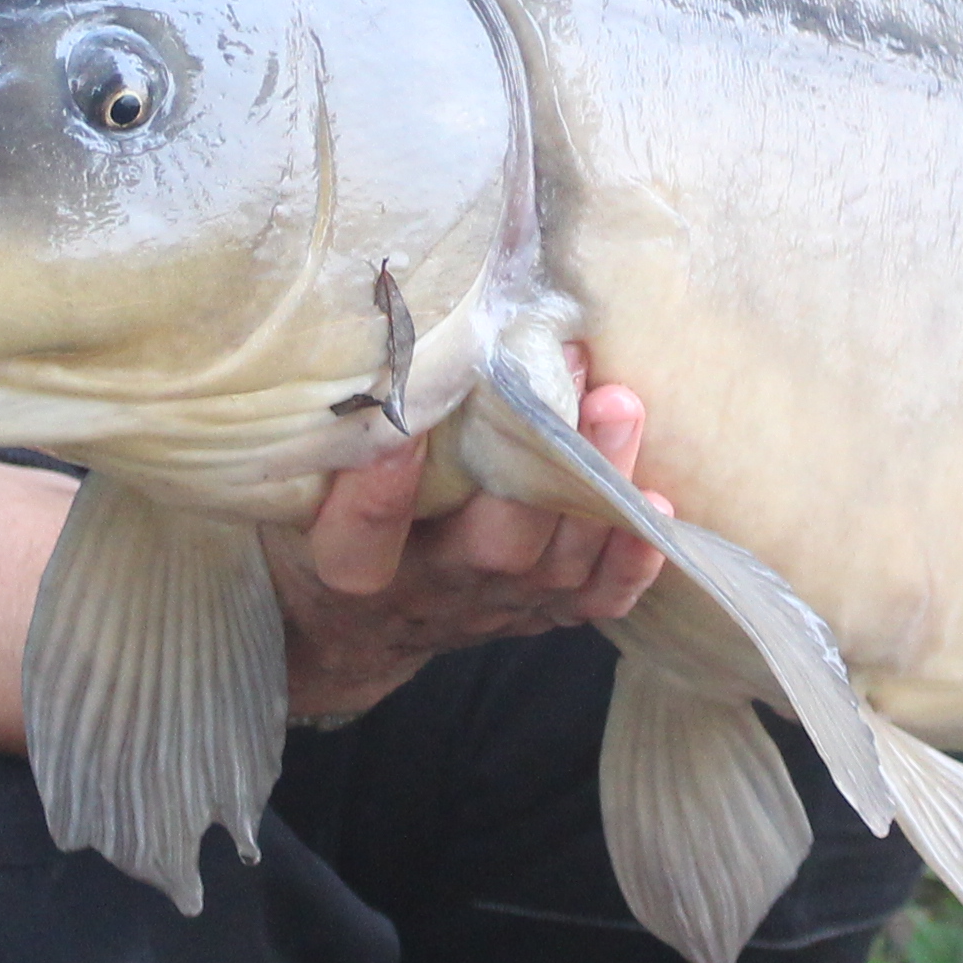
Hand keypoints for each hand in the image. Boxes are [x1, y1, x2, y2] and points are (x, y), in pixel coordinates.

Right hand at [270, 362, 666, 724]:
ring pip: (560, 558)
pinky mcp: (546, 613)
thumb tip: (369, 334)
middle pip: (494, 543)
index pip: (364, 538)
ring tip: (620, 401)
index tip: (404, 422)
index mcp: (356, 571)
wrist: (363, 628)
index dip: (381, 492)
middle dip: (540, 455)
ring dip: (601, 481)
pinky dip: (634, 558)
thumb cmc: (329, 528)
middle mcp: (437, 590)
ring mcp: (500, 606)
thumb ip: (329, 438)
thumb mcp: (301, 493)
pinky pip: (599, 598)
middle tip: (568, 362)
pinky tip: (660, 504)